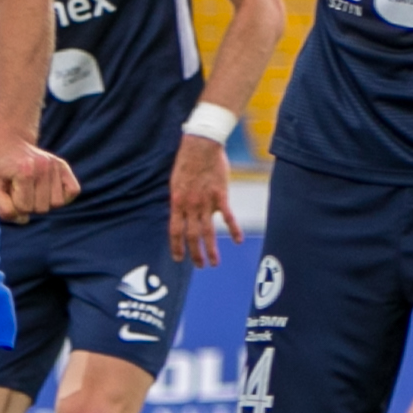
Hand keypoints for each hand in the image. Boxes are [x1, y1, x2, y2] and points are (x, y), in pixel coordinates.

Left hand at [0, 135, 77, 224]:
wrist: (9, 145)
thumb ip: (2, 208)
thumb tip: (24, 219)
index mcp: (25, 171)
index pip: (23, 208)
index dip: (13, 204)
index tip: (8, 189)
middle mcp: (44, 166)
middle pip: (42, 209)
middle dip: (28, 204)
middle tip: (20, 187)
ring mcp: (56, 165)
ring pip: (56, 204)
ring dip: (43, 201)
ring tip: (31, 186)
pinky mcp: (64, 167)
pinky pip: (72, 193)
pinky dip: (61, 196)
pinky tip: (47, 188)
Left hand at [168, 135, 238, 268]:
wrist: (200, 146)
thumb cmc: (187, 162)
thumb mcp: (176, 183)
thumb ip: (180, 200)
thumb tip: (181, 213)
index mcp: (177, 202)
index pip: (175, 230)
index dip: (176, 246)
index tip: (178, 258)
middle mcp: (191, 205)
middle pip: (192, 236)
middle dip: (195, 253)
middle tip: (199, 266)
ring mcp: (206, 202)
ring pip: (208, 231)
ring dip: (211, 249)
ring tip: (214, 263)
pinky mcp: (221, 196)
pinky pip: (228, 217)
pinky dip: (234, 229)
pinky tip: (237, 241)